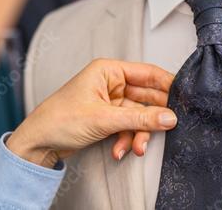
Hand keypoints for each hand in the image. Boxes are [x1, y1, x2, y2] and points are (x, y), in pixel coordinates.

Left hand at [6, 59, 176, 167]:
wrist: (38, 143)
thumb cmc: (59, 119)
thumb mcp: (104, 119)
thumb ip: (139, 118)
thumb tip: (169, 117)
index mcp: (108, 71)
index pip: (147, 73)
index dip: (167, 85)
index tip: (184, 99)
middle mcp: (110, 83)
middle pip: (145, 97)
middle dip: (151, 117)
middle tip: (166, 128)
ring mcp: (109, 101)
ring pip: (137, 115)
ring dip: (138, 133)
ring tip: (136, 148)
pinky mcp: (107, 118)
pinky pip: (127, 126)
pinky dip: (126, 139)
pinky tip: (119, 150)